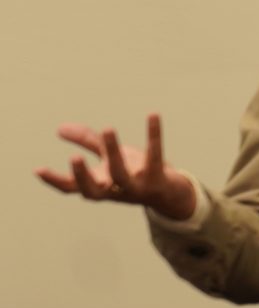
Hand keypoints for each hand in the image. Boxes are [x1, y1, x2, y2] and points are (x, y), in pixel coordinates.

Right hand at [35, 115, 197, 218]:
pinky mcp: (159, 178)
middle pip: (94, 190)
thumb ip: (87, 142)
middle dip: (83, 175)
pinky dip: (154, 135)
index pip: (72, 188)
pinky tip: (153, 114)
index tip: (38, 169)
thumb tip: (60, 128)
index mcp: (99, 186)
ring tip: (108, 128)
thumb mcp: (109, 158)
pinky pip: (155, 156)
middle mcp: (115, 190)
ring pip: (122, 174)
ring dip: (114, 152)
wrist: (170, 193)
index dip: (55, 181)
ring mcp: (137, 187)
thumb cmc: (134, 173)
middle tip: (74, 156)